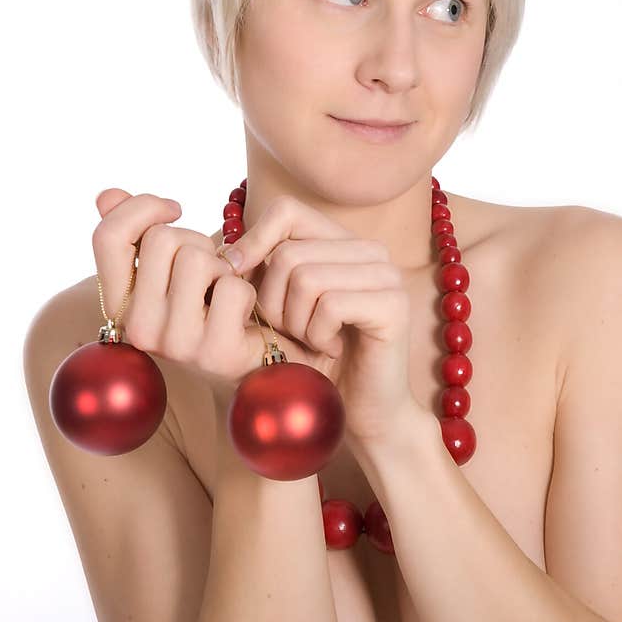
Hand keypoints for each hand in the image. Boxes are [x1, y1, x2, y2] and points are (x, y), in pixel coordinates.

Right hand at [92, 187, 272, 395]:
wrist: (255, 358)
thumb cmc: (212, 303)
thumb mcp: (173, 266)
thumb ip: (138, 232)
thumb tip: (107, 196)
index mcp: (120, 305)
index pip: (107, 237)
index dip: (142, 208)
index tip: (176, 208)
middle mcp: (137, 328)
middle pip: (161, 239)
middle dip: (197, 240)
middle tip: (211, 268)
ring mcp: (174, 344)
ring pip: (197, 259)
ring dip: (223, 265)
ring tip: (224, 289)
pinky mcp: (214, 352)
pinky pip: (232, 287)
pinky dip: (247, 289)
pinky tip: (243, 312)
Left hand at [222, 194, 424, 446]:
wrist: (356, 411)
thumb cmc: (313, 359)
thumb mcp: (278, 308)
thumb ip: (261, 271)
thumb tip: (227, 252)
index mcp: (343, 241)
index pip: (287, 210)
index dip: (254, 241)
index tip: (238, 278)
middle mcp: (370, 250)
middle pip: (288, 252)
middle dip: (272, 301)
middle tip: (290, 332)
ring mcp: (387, 274)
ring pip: (306, 277)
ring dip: (295, 322)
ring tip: (311, 341)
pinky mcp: (394, 304)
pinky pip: (330, 304)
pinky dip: (318, 334)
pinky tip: (331, 350)